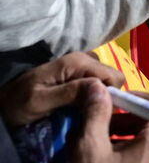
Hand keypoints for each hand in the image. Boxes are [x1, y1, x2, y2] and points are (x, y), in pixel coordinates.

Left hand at [0, 52, 123, 126]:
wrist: (3, 98)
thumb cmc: (18, 102)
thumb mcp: (40, 101)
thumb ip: (70, 93)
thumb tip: (101, 88)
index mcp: (78, 62)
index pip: (115, 77)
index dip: (111, 95)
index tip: (98, 112)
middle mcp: (84, 58)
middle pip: (112, 77)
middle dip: (105, 95)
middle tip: (87, 112)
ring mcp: (82, 63)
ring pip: (106, 80)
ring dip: (98, 95)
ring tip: (81, 109)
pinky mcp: (79, 71)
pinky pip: (97, 81)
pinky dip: (93, 93)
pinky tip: (79, 103)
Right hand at [71, 80, 148, 162]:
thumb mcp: (89, 147)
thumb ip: (96, 113)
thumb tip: (97, 87)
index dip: (130, 98)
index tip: (107, 100)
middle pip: (146, 123)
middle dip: (119, 119)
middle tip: (94, 122)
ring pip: (138, 142)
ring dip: (116, 137)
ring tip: (91, 142)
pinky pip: (137, 158)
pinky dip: (118, 154)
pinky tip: (96, 158)